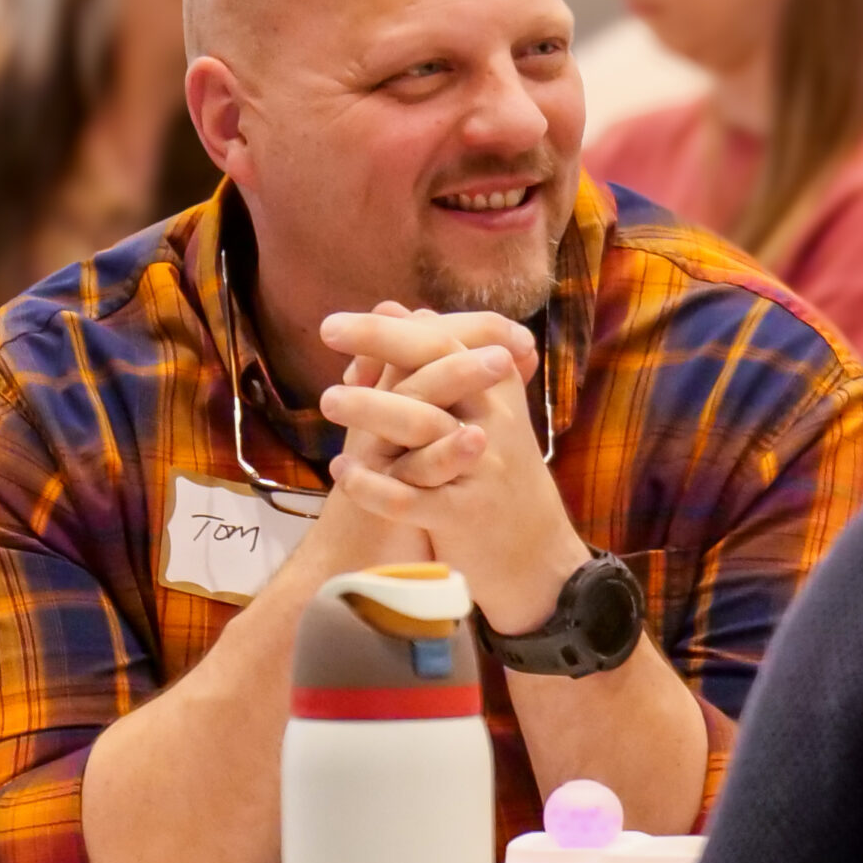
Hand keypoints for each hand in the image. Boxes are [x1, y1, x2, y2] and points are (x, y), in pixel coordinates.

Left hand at [317, 307, 587, 634]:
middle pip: (439, 366)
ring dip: (371, 408)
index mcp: (498, 389)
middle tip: (326, 333)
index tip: (336, 323)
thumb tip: (392, 307)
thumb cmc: (495, 474)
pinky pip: (410, 496)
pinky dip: (371, 485)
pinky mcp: (466, 516)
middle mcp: (496, 421)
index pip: (444, 340)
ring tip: (328, 400)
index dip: (389, 329)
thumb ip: (437, 363)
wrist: (536, 556)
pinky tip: (341, 473)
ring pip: (423, 426)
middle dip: (381, 345)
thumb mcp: (479, 412)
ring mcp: (484, 468)